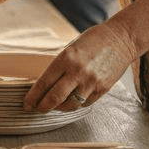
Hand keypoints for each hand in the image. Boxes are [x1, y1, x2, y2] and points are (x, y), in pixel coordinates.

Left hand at [22, 22, 139, 113]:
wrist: (122, 39)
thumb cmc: (94, 40)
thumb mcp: (71, 47)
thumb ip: (59, 65)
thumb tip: (45, 84)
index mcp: (66, 58)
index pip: (44, 83)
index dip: (33, 96)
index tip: (27, 103)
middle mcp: (78, 71)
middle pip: (54, 98)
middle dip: (42, 107)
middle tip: (37, 108)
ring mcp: (91, 82)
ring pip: (69, 105)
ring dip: (59, 108)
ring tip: (54, 105)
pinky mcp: (102, 89)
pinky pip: (84, 103)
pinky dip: (75, 104)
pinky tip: (71, 100)